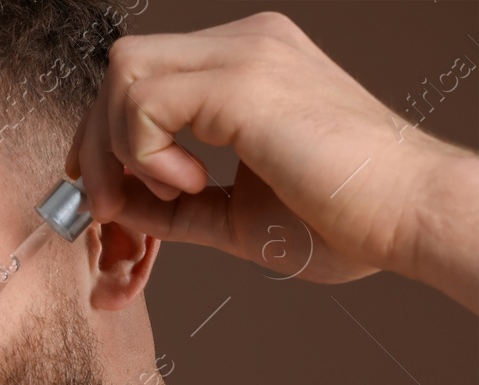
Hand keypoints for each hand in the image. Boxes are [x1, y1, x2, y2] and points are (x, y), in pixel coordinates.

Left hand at [65, 11, 478, 288]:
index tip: (112, 192)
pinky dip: (145, 154)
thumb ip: (169, 208)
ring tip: (168, 193)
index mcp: (246, 63)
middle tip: (110, 204)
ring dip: (119, 147)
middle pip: (123, 65)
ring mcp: (246, 54)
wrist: (412, 216)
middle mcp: (245, 44)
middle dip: (96, 141)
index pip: (143, 73)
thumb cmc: (344, 218)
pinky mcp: (244, 82)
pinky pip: (145, 103)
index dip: (108, 134)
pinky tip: (188, 183)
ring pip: (125, 73)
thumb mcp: (232, 214)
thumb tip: (114, 206)